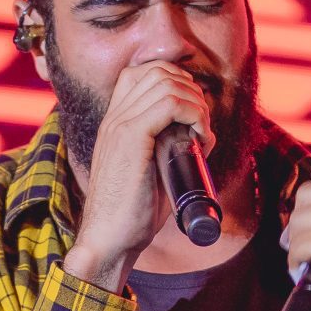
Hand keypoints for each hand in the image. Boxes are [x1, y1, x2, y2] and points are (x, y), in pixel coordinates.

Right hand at [63, 61, 212, 290]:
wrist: (108, 239)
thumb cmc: (132, 214)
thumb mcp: (151, 171)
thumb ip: (167, 148)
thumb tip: (199, 136)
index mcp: (115, 121)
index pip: (144, 73)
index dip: (177, 83)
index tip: (193, 115)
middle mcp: (115, 116)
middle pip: (159, 71)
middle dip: (191, 91)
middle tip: (201, 125)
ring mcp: (120, 124)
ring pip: (168, 82)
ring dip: (196, 104)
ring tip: (202, 134)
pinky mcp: (130, 137)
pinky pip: (170, 103)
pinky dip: (194, 115)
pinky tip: (200, 139)